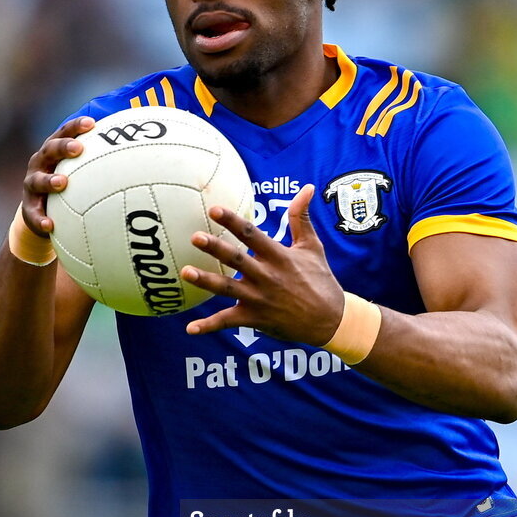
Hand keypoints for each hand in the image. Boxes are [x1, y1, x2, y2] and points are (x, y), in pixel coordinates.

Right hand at [22, 116, 94, 234]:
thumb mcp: (79, 171)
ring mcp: (32, 185)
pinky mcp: (29, 208)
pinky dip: (41, 219)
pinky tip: (50, 225)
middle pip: (50, 150)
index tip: (91, 124)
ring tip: (62, 183)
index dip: (76, 127)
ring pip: (37, 180)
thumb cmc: (67, 185)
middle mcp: (40, 164)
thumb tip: (134, 156)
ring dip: (49, 181)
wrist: (40, 211)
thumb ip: (99, 161)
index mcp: (53, 151)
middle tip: (78, 148)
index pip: (64, 133)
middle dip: (63, 147)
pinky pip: (34, 214)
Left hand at [181, 184, 344, 345]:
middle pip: (237, 259)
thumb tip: (307, 188)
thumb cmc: (320, 279)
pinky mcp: (255, 318)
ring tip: (185, 272)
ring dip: (206, 281)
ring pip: (228, 288)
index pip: (252, 235)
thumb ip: (301, 217)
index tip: (214, 209)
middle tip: (195, 237)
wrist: (330, 320)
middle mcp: (267, 276)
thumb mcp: (313, 246)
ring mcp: (259, 298)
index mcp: (279, 256)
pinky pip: (228, 322)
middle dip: (216, 248)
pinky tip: (190, 328)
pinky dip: (209, 326)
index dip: (233, 222)